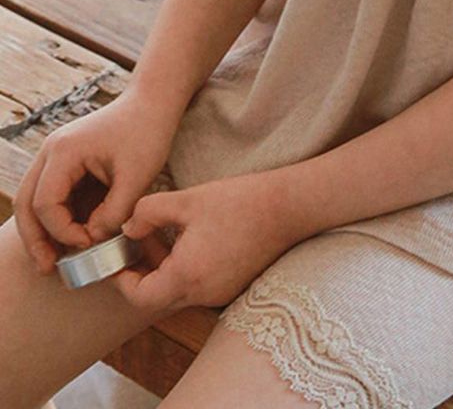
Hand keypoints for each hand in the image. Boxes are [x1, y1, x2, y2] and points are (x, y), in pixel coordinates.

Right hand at [13, 91, 179, 275]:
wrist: (154, 102)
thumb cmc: (148, 133)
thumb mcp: (137, 177)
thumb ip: (114, 213)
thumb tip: (92, 241)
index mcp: (64, 151)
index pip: (46, 203)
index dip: (63, 231)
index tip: (88, 243)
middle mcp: (51, 151)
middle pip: (26, 202)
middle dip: (35, 239)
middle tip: (47, 268)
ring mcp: (56, 155)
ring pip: (34, 200)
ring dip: (42, 231)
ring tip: (54, 261)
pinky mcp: (67, 161)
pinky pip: (52, 194)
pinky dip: (57, 217)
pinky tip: (71, 238)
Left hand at [111, 173, 293, 314]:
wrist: (289, 206)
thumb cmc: (241, 201)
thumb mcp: (188, 200)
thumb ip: (148, 212)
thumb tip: (128, 227)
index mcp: (187, 274)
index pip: (140, 296)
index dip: (122, 279)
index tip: (118, 258)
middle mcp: (202, 293)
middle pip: (156, 297)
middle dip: (142, 271)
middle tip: (138, 241)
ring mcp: (219, 293)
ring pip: (176, 292)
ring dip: (163, 268)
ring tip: (165, 233)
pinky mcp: (232, 286)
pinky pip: (197, 286)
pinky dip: (184, 269)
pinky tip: (191, 239)